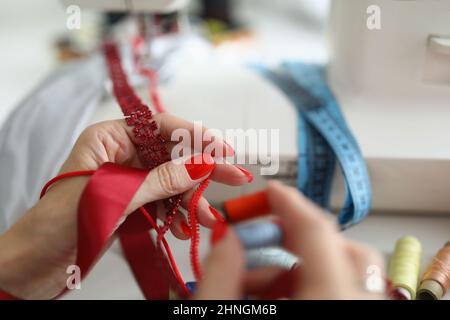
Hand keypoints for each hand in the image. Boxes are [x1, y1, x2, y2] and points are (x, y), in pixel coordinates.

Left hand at [0, 114, 249, 298]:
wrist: (34, 266)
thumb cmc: (60, 224)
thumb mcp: (114, 196)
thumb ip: (160, 180)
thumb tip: (201, 164)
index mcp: (109, 139)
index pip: (160, 127)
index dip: (194, 135)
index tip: (222, 149)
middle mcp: (121, 155)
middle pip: (171, 154)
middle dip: (202, 168)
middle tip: (234, 176)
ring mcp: (128, 181)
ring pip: (171, 182)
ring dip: (191, 200)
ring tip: (207, 218)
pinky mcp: (132, 205)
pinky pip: (163, 203)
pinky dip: (177, 215)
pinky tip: (185, 228)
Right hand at [195, 181, 385, 299]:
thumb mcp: (220, 312)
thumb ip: (220, 272)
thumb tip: (226, 236)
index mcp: (329, 300)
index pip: (316, 231)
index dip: (289, 203)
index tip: (271, 188)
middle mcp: (354, 304)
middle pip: (340, 247)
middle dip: (296, 234)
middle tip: (261, 236)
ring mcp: (358, 311)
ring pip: (341, 270)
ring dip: (294, 264)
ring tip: (250, 281)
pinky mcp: (351, 316)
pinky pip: (340, 290)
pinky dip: (306, 284)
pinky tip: (270, 296)